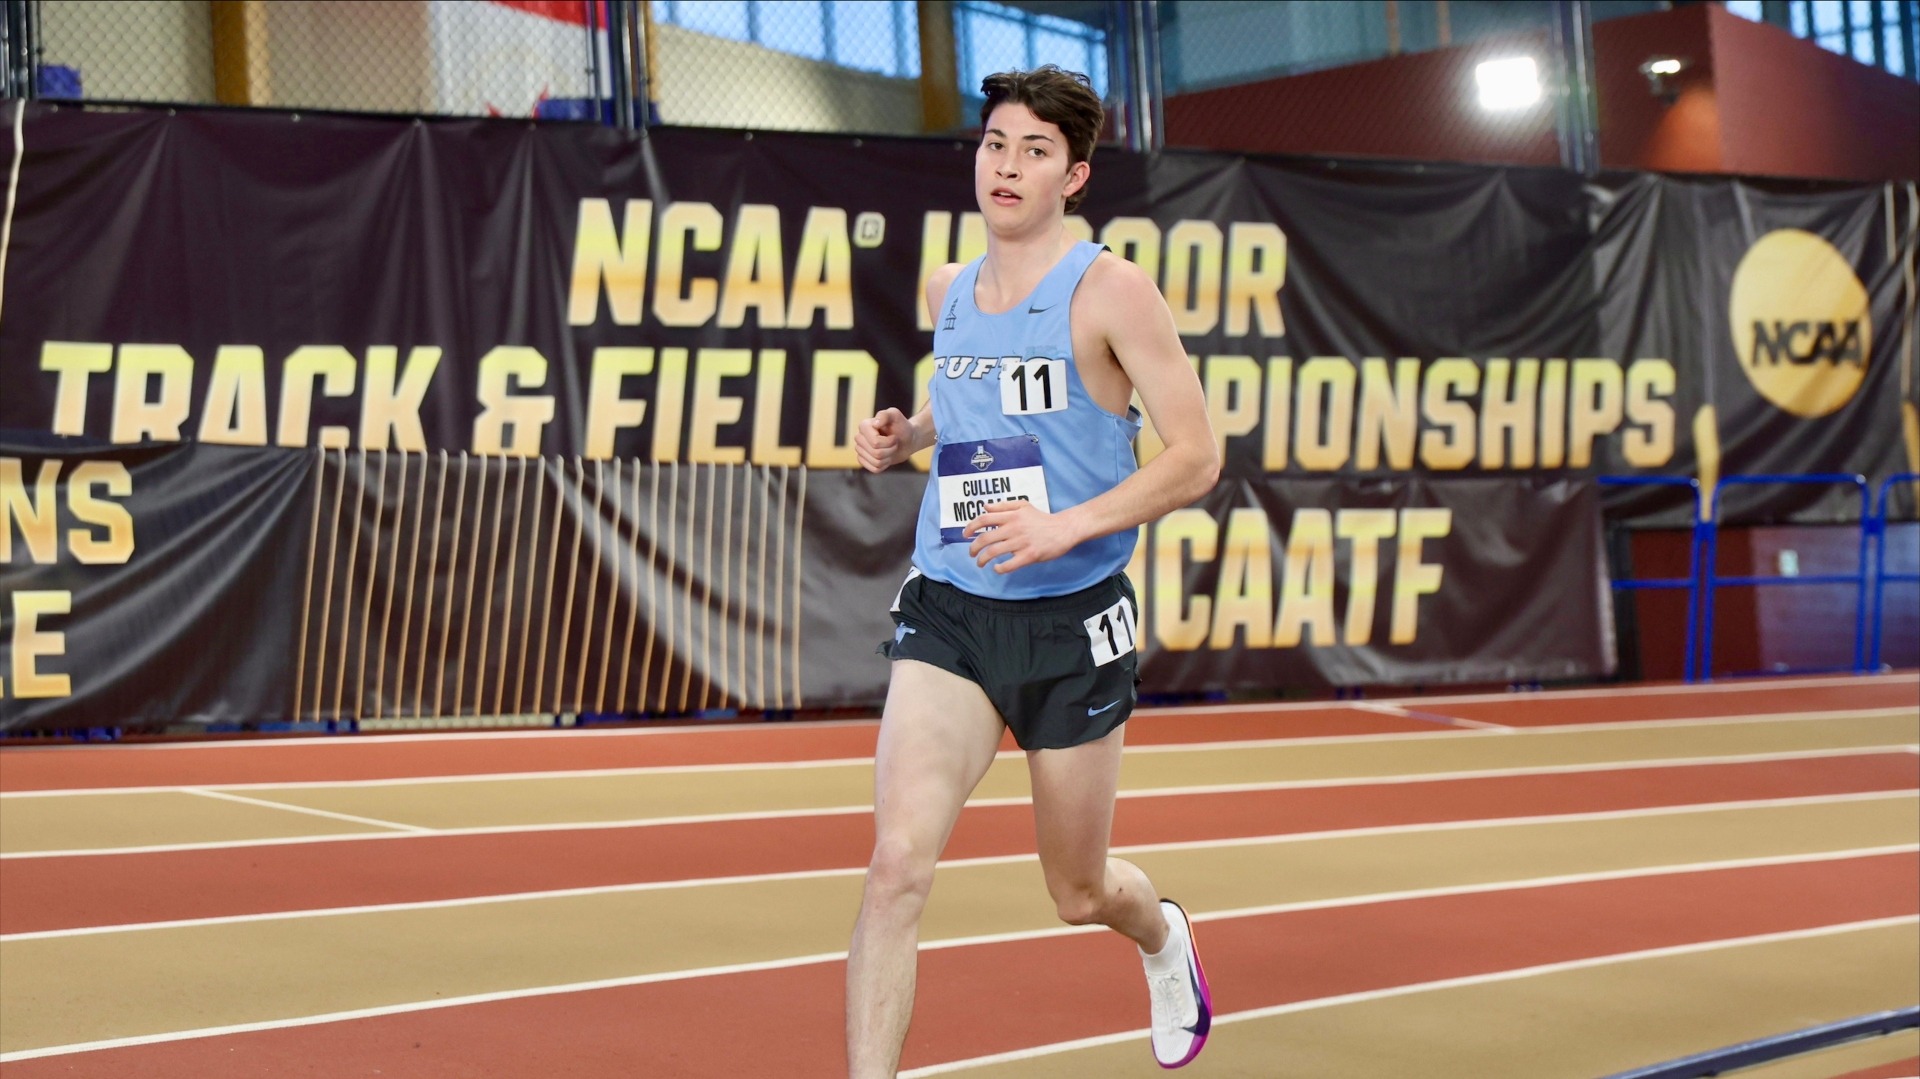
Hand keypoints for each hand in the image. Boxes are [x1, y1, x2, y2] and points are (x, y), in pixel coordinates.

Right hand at [855, 407, 913, 472]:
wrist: (907, 439)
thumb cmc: (902, 426)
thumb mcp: (896, 416)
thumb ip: (886, 415)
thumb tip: (875, 423)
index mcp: (863, 426)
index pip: (875, 443)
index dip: (889, 442)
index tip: (894, 436)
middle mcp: (859, 438)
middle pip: (876, 453)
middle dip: (890, 449)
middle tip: (894, 443)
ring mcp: (860, 450)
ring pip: (876, 462)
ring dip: (889, 457)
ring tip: (891, 449)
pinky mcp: (864, 460)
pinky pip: (874, 469)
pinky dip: (885, 465)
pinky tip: (887, 457)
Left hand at [962, 501, 1079, 572]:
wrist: (1063, 529)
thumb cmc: (1042, 519)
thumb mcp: (1023, 505)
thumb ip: (1003, 506)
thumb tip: (985, 507)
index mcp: (1011, 516)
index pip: (984, 519)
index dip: (971, 527)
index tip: (966, 535)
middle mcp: (1013, 528)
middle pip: (985, 538)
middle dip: (973, 548)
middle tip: (972, 553)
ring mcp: (1021, 542)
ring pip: (993, 552)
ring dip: (982, 560)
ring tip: (980, 563)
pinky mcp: (1029, 555)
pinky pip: (1008, 565)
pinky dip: (999, 569)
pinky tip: (997, 569)